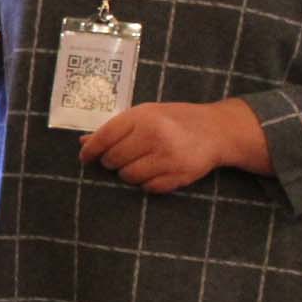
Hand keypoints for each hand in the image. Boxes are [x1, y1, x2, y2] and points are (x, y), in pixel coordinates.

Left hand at [78, 98, 270, 192]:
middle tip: (120, 158)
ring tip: (140, 163)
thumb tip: (85, 142)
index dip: (91, 150)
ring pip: (128, 177)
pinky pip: (148, 188)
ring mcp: (167, 158)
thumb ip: (116, 127)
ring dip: (128, 173)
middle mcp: (154, 136)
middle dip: (111, 162)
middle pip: (113, 160)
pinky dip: (147, 183)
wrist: (216, 130)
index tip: (85, 158)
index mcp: (142, 117)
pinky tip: (155, 171)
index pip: (104, 137)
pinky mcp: (179, 176)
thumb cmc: (175, 119)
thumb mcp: (146, 113)